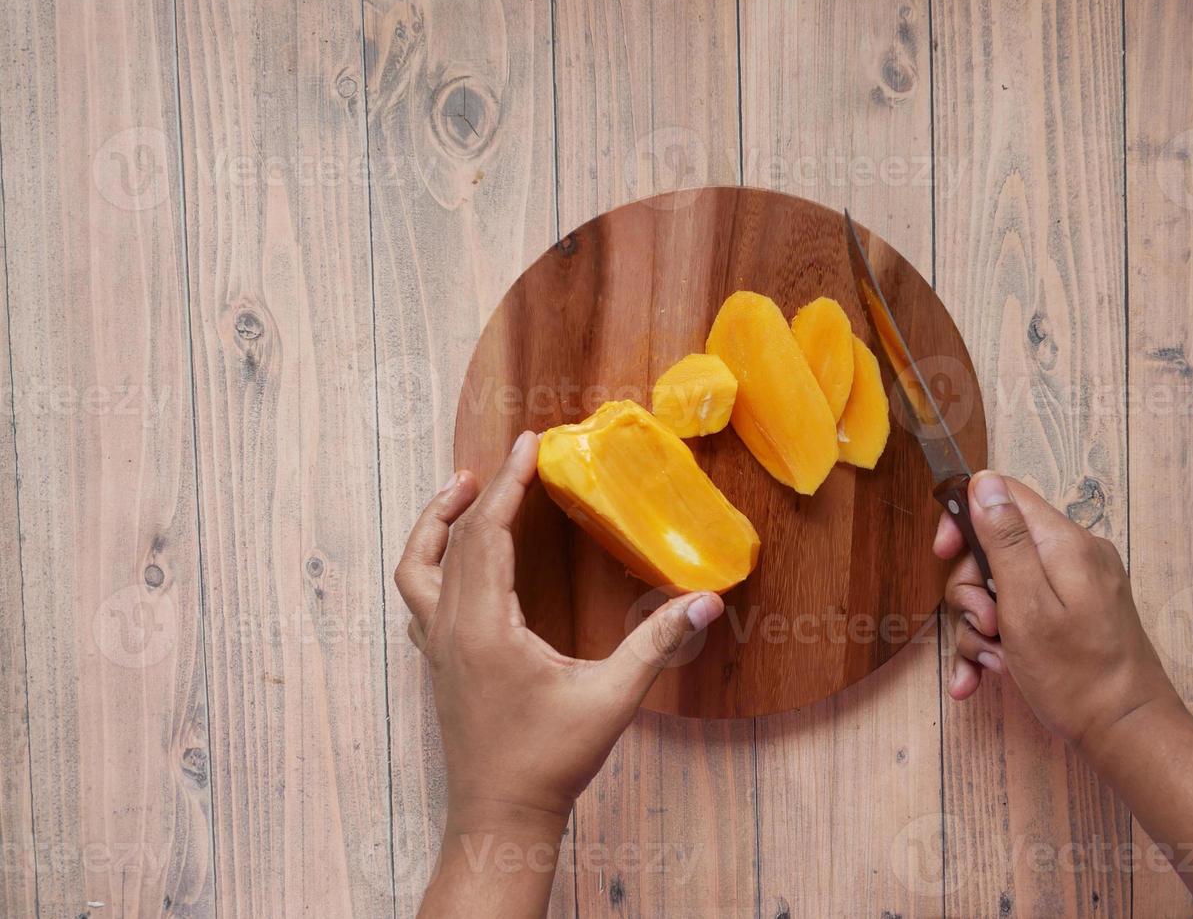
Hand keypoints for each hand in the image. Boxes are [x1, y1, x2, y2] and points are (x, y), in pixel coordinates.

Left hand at [394, 430, 723, 911]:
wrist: (500, 817)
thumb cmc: (551, 760)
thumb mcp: (611, 700)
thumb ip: (656, 646)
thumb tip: (706, 602)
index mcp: (485, 628)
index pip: (488, 535)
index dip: (510, 485)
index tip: (530, 444)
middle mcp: (451, 630)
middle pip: (454, 540)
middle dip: (484, 490)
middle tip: (516, 455)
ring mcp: (437, 648)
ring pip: (417, 566)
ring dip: (438, 521)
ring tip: (468, 489)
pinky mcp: (438, 663)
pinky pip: (419, 596)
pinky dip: (432, 561)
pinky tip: (459, 559)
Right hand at [935, 471, 1179, 754]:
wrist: (1127, 734)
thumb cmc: (1076, 676)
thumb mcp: (1027, 604)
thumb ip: (1004, 540)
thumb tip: (984, 481)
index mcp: (1064, 543)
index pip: (1003, 495)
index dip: (965, 519)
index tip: (943, 555)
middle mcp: (1072, 556)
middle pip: (995, 548)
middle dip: (972, 590)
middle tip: (983, 628)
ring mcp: (1073, 588)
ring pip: (1001, 588)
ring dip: (980, 626)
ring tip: (990, 662)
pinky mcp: (1071, 617)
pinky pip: (1021, 615)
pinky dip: (998, 643)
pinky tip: (982, 676)